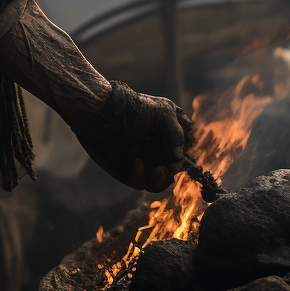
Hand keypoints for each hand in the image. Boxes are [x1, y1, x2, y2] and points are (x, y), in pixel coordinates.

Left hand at [70, 83, 192, 191]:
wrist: (100, 112)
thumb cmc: (133, 107)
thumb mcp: (163, 112)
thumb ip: (176, 134)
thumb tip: (178, 159)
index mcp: (169, 137)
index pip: (186, 154)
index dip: (189, 159)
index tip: (184, 158)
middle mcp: (158, 151)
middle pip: (173, 173)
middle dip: (173, 173)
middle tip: (168, 168)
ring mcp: (143, 162)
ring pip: (158, 183)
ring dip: (160, 180)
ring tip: (158, 170)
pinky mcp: (127, 171)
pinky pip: (138, 182)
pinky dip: (140, 176)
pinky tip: (135, 162)